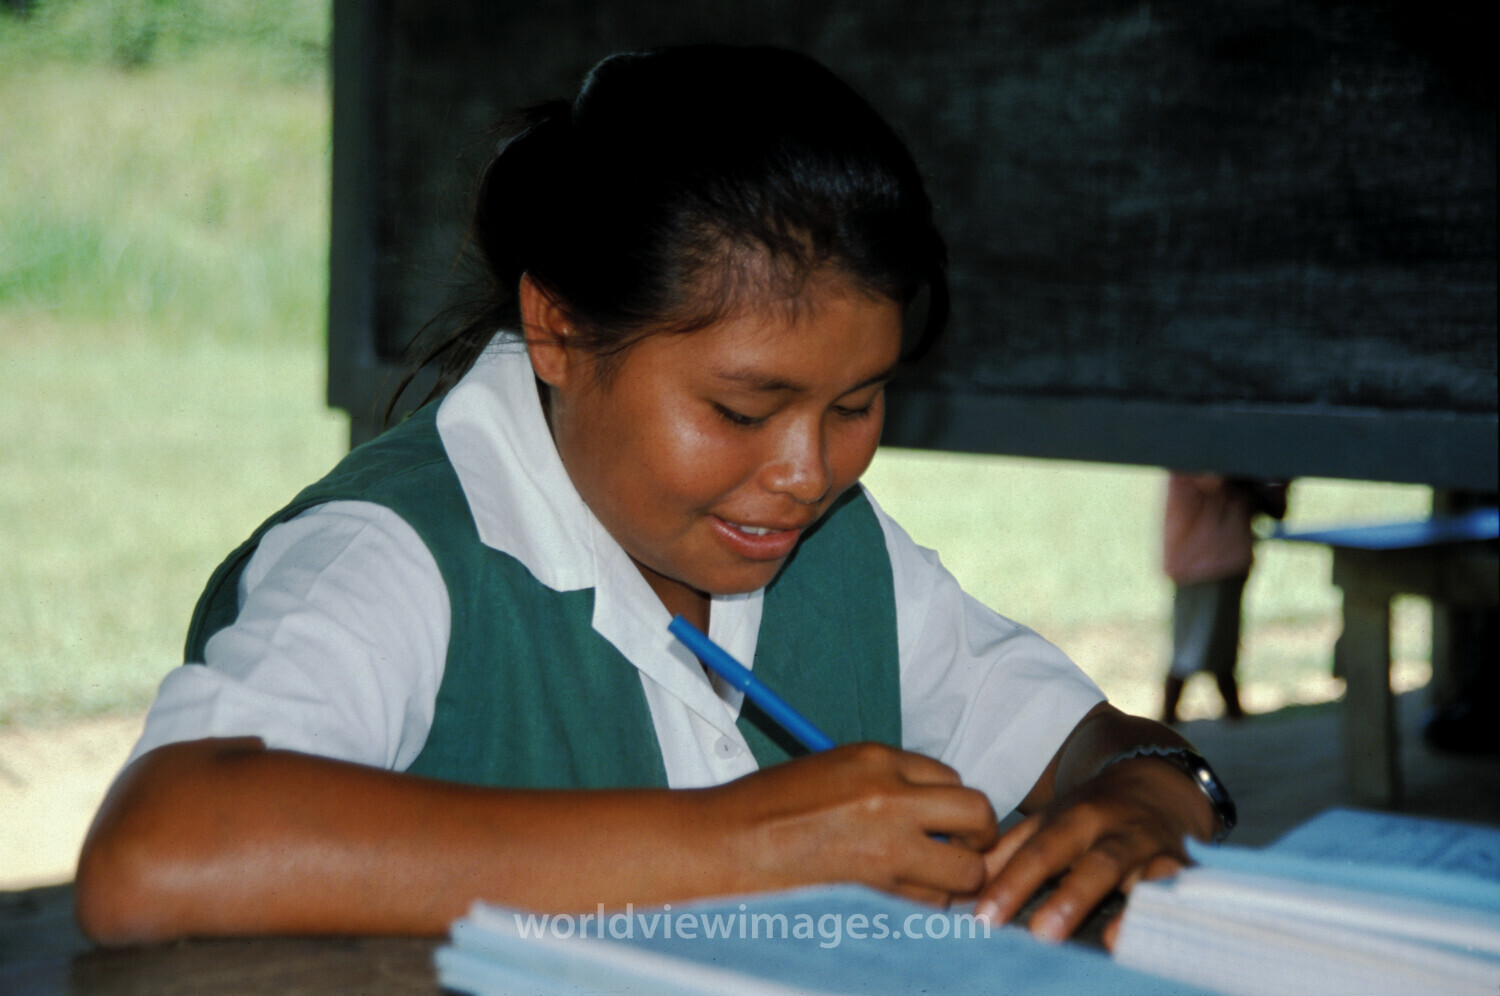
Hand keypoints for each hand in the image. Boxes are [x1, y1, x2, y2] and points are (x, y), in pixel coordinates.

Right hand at [707, 743, 999, 904]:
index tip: (942, 820)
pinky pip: (929, 905)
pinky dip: (926, 905)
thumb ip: (886, 781)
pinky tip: (900, 898)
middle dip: (978, 836)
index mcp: (876, 759)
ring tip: (923, 879)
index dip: (950, 803)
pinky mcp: (876, 894)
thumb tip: (932, 804)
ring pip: (963, 871)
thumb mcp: (833, 769)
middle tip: (960, 848)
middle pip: (978, 814)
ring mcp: (887, 849)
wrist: (725, 845)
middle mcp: (890, 798)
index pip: (952, 777)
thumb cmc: (768, 807)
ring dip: (953, 878)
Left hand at [972, 756, 1216, 944]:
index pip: (1039, 853)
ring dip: (1129, 910)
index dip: (1010, 885)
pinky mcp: (1188, 871)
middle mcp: (1118, 832)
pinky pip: (1186, 895)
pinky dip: (1174, 915)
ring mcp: (1156, 851)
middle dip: (1069, 898)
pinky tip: (1157, 940)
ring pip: (1146, 878)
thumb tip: (959, 889)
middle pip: (1094, 864)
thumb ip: (1005, 856)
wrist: (1158, 788)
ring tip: (1109, 941)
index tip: (983, 919)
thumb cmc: (1090, 818)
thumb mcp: (1047, 825)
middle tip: (1040, 935)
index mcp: (1076, 819)